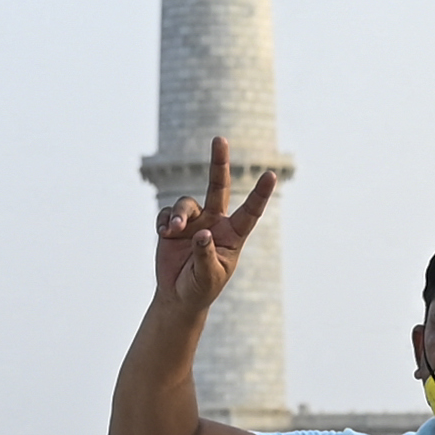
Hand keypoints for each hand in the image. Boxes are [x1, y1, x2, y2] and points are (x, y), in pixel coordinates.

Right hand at [152, 135, 283, 308]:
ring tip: (172, 231)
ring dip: (179, 215)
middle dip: (219, 163)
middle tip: (219, 139)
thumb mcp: (207, 277)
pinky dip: (164, 221)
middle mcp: (214, 222)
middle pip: (218, 186)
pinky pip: (166, 213)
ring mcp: (193, 221)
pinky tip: (163, 234)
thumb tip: (201, 233)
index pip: (250, 212)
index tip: (271, 175)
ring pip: (186, 203)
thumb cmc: (200, 288)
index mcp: (232, 235)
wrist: (178, 295)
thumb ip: (206, 255)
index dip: (260, 194)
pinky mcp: (172, 225)